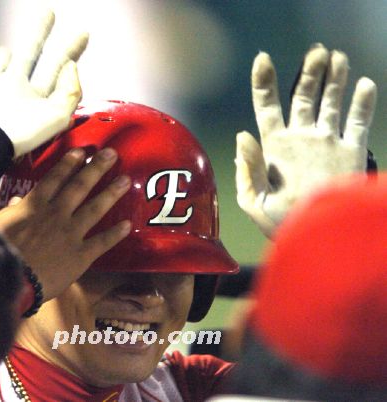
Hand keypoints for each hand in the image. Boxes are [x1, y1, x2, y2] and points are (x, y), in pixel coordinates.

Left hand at [0, 1, 87, 155]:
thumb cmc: (18, 136)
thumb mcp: (56, 120)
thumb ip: (69, 94)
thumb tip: (70, 67)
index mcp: (34, 88)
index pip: (57, 63)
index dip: (71, 48)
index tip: (82, 34)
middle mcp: (11, 77)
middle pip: (29, 49)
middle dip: (40, 30)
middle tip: (47, 12)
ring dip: (5, 55)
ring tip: (8, 55)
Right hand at [0, 148, 131, 300]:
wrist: (9, 280)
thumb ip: (10, 212)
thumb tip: (16, 201)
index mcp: (34, 206)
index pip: (55, 178)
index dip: (70, 164)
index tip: (83, 152)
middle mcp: (57, 213)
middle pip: (80, 186)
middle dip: (96, 168)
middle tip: (111, 154)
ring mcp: (71, 233)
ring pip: (95, 208)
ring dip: (111, 193)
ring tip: (126, 180)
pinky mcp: (81, 255)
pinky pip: (102, 242)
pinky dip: (115, 234)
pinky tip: (128, 225)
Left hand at [235, 44, 376, 236]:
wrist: (316, 240)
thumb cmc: (281, 226)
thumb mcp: (254, 202)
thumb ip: (249, 169)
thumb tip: (243, 135)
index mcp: (274, 147)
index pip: (267, 107)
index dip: (264, 83)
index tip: (263, 59)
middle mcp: (299, 139)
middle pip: (302, 97)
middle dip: (308, 73)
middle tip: (316, 52)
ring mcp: (325, 143)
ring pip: (331, 102)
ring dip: (334, 80)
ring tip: (336, 57)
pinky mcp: (351, 152)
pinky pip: (358, 122)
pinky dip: (362, 103)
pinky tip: (364, 84)